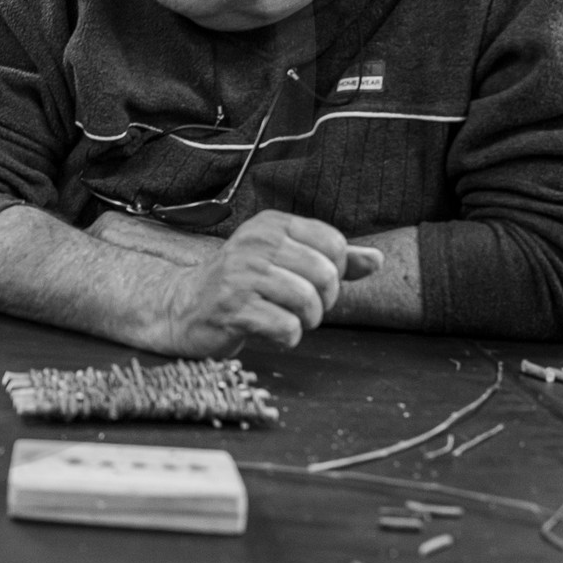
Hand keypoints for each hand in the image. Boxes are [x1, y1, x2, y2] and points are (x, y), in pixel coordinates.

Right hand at [156, 210, 382, 356]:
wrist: (184, 307)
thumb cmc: (241, 285)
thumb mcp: (285, 261)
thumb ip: (331, 259)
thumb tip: (378, 260)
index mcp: (272, 224)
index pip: (333, 243)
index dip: (335, 272)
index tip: (312, 283)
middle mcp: (256, 242)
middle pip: (325, 275)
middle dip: (323, 302)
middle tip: (300, 308)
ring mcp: (241, 273)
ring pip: (308, 303)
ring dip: (305, 322)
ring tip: (285, 319)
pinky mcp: (232, 307)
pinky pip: (286, 329)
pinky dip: (285, 338)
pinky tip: (267, 331)